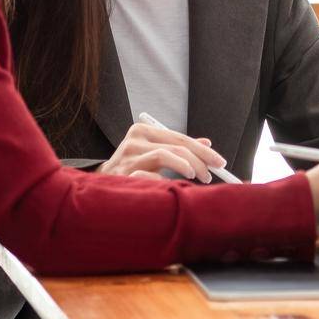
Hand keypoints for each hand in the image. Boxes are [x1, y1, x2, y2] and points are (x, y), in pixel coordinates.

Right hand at [98, 122, 226, 181]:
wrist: (99, 183)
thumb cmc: (132, 167)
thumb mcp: (154, 152)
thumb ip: (177, 147)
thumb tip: (207, 144)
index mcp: (143, 131)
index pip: (180, 138)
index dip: (202, 150)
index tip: (219, 162)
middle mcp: (134, 140)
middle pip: (176, 146)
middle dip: (199, 161)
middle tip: (210, 176)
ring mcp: (127, 156)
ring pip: (165, 156)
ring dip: (186, 167)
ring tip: (195, 178)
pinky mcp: (122, 173)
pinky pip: (151, 176)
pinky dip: (165, 181)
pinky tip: (172, 187)